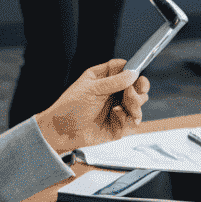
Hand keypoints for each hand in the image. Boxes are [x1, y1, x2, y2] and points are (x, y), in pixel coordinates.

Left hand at [34, 59, 148, 154]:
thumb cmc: (69, 107)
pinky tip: (116, 116)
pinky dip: (127, 118)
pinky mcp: (117, 124)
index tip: (137, 75)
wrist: (61, 132)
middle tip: (132, 93)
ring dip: (135, 104)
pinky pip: (131, 120)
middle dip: (139, 90)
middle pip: (137, 86)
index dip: (134, 71)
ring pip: (138, 103)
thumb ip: (114, 81)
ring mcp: (116, 108)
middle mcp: (113, 92)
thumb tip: (133, 73)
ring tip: (126, 107)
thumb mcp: (91, 89)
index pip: (125, 69)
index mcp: (105, 79)